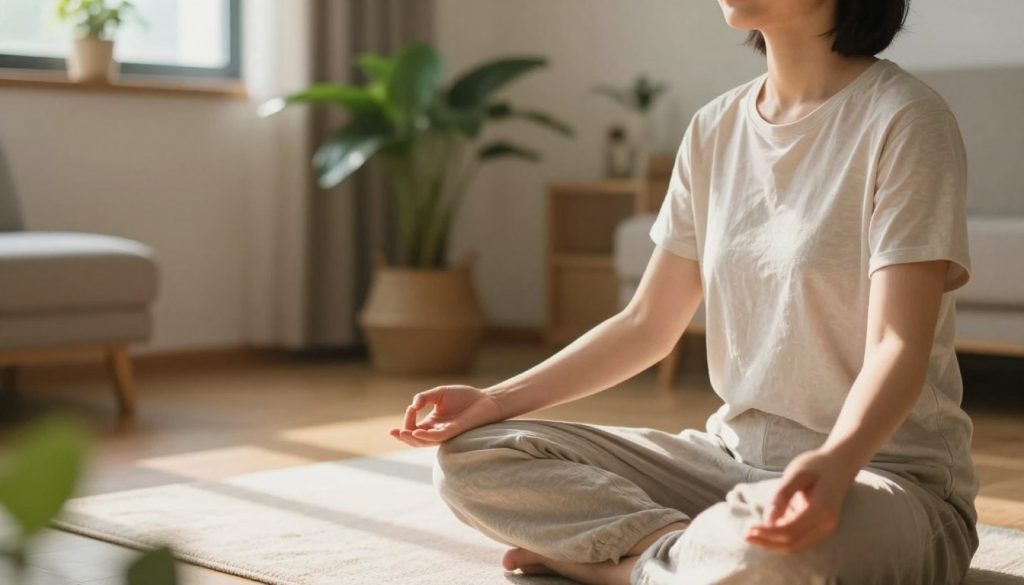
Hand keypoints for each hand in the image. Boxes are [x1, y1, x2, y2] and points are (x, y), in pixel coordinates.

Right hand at [387, 385, 503, 447]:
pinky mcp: (454, 431)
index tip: (411, 407)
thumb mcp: (439, 393)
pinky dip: (426, 436)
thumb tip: (412, 405)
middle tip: (393, 432)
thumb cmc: (464, 397)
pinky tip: (417, 432)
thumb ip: (424, 397)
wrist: (485, 399)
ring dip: (411, 439)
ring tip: (402, 433)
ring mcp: (445, 433)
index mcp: (432, 423)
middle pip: (415, 440)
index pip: (413, 427)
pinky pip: (438, 438)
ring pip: (424, 442)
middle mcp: (437, 431)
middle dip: (403, 437)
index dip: (408, 419)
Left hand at [744, 448, 857, 553]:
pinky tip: (765, 528)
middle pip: (792, 545)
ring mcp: (825, 529)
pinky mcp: (820, 528)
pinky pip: (798, 539)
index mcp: (822, 510)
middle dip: (767, 543)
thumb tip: (768, 520)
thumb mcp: (797, 474)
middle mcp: (826, 525)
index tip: (749, 529)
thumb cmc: (816, 465)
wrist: (839, 464)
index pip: (790, 531)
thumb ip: (782, 495)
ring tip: (751, 535)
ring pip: (795, 546)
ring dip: (772, 543)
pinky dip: (780, 538)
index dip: (768, 533)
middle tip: (746, 535)